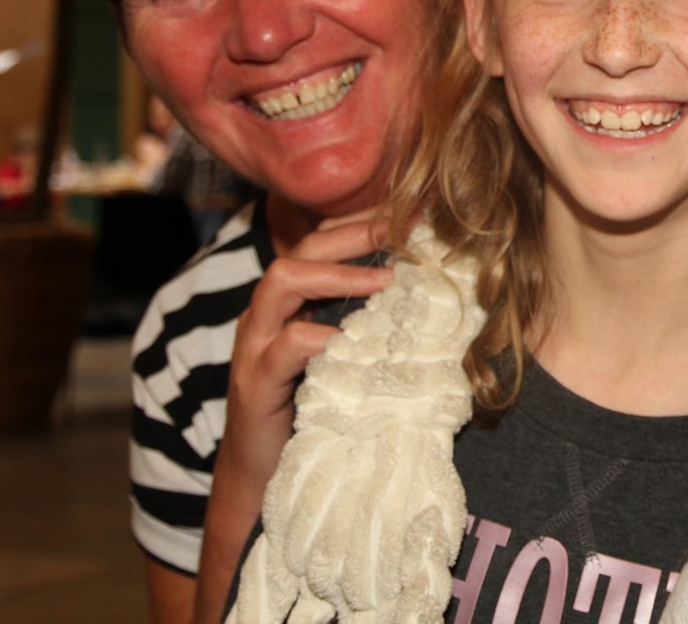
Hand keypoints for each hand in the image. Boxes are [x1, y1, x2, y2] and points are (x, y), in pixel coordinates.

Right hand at [221, 211, 393, 499]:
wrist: (263, 476)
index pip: (323, 241)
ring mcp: (256, 346)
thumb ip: (371, 326)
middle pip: (305, 249)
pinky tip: (350, 341)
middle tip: (406, 229)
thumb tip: (432, 298)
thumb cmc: (314, 412)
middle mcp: (269, 315)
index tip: (414, 211)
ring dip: (338, 275)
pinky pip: (282, 347)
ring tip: (385, 281)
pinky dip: (318, 337)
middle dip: (357, 232)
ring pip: (281, 281)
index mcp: (292, 303)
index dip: (365, 221)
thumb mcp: (346, 359)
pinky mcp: (255, 384)